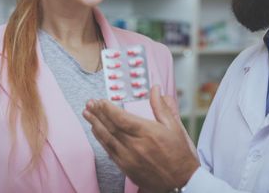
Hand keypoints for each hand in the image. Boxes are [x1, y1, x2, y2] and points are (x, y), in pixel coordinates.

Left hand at [83, 85, 199, 191]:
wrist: (181, 180)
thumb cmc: (178, 153)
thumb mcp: (173, 126)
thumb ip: (161, 106)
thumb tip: (155, 89)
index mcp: (148, 133)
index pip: (121, 118)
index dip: (108, 109)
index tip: (101, 101)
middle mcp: (136, 146)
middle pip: (111, 127)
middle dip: (98, 114)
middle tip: (89, 104)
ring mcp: (129, 158)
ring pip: (107, 140)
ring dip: (95, 126)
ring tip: (87, 115)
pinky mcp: (127, 168)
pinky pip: (110, 152)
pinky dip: (101, 141)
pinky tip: (97, 132)